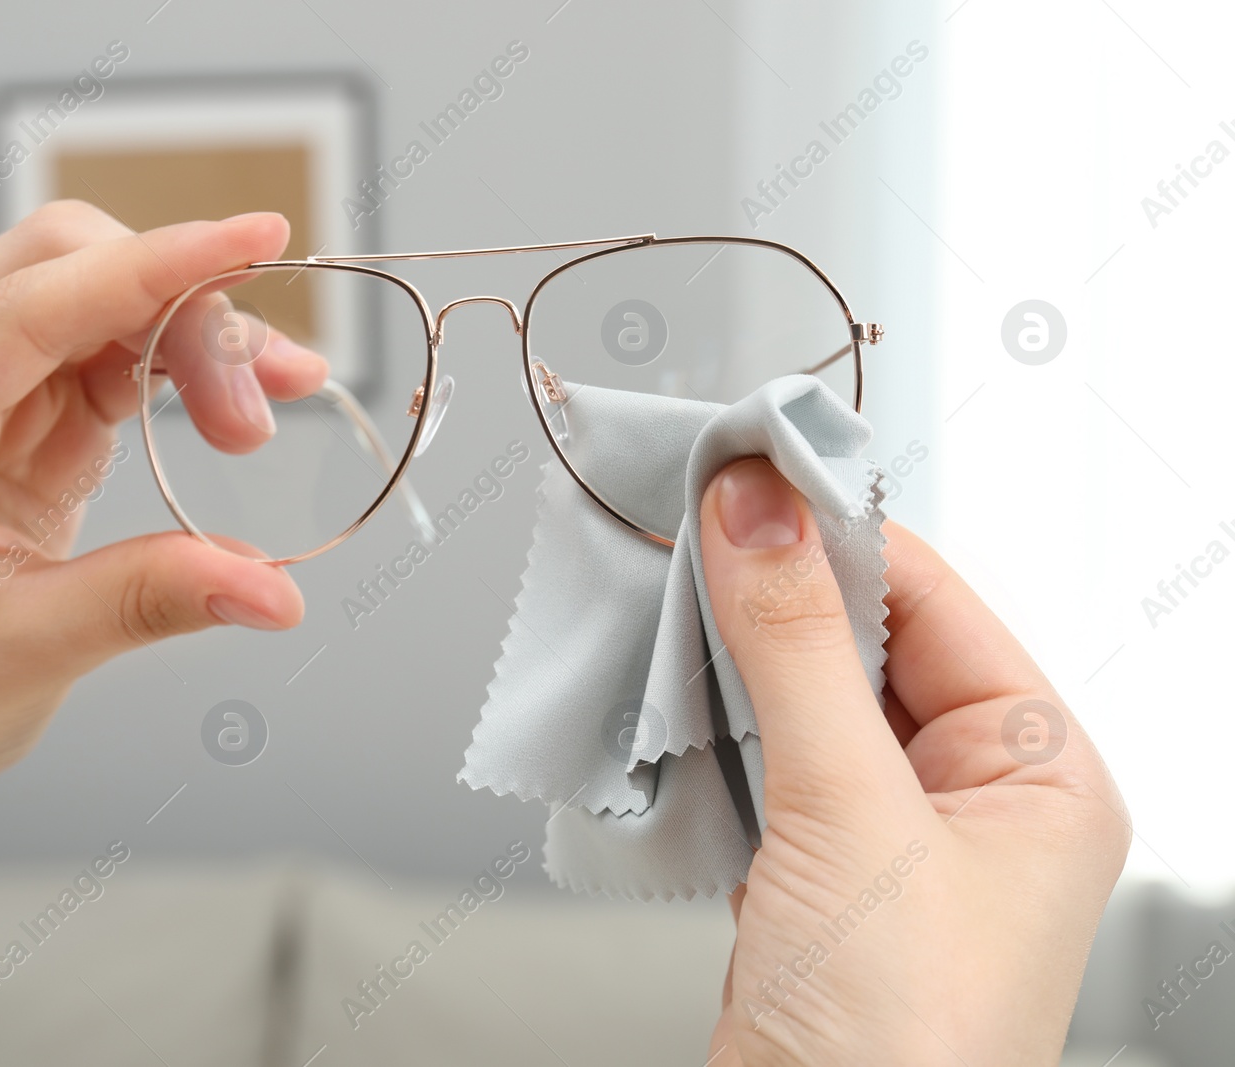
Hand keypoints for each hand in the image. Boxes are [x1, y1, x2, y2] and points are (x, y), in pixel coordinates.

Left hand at [0, 201, 328, 813]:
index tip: (256, 236)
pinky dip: (173, 367)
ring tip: (256, 423)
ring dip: (189, 339)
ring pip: (94, 297)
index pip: (30, 302)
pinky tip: (228, 407)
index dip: (155, 266)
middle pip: (64, 268)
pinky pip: (102, 349)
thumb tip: (276, 592)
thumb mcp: (28, 650)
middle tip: (255, 423)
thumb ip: (154, 597)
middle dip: (182, 314)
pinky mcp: (4, 407)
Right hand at [698, 459, 1128, 1064]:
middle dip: (772, 594)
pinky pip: (763, 762)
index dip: (836, 530)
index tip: (745, 474)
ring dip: (733, 659)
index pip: (932, 599)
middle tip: (687, 531)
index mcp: (1038, 774)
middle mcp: (972, 801)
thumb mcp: (852, 816)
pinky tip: (668, 702)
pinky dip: (711, 727)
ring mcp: (888, 840)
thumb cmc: (904, 1049)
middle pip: (865, 642)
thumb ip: (798, 649)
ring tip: (663, 607)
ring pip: (803, 700)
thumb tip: (759, 512)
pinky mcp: (813, 876)